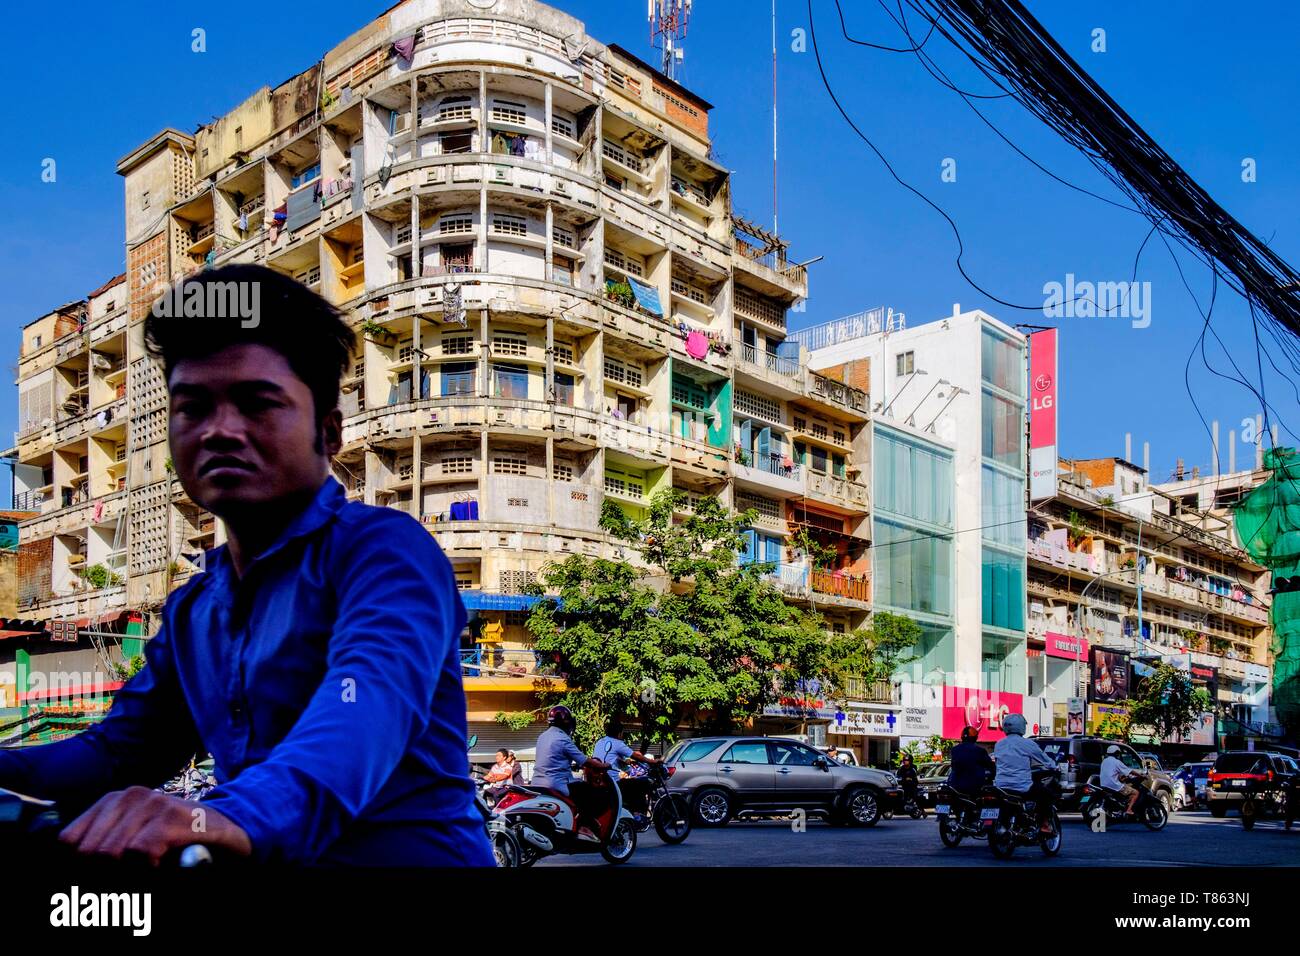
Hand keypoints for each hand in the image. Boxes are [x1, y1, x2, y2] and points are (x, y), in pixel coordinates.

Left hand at [59, 787, 252, 864]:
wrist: (227, 831)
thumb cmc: (175, 839)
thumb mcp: (135, 835)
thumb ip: (104, 842)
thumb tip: (72, 858)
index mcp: (112, 801)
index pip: (69, 841)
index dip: (81, 865)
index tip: (106, 873)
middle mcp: (129, 796)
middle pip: (88, 851)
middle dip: (105, 872)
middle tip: (135, 872)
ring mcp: (152, 803)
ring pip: (110, 853)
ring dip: (128, 871)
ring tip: (151, 864)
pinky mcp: (172, 816)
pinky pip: (139, 852)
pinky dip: (149, 866)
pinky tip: (164, 861)